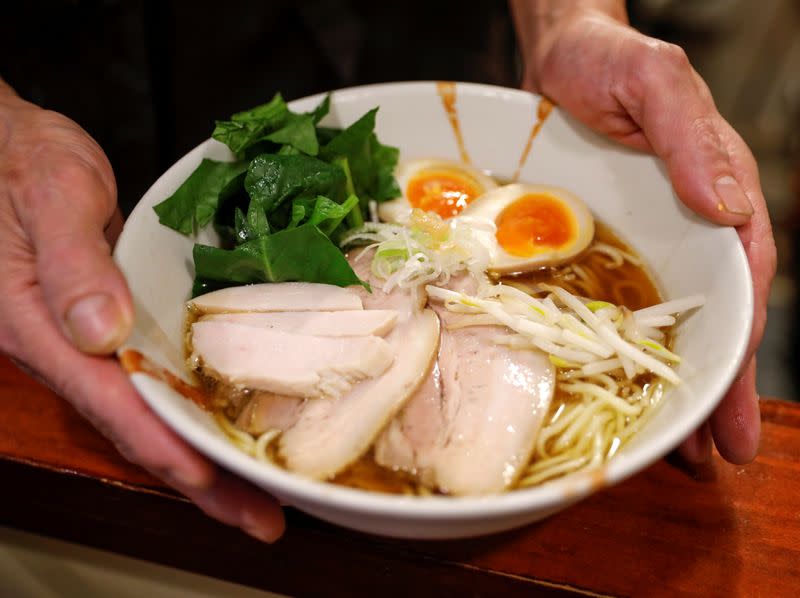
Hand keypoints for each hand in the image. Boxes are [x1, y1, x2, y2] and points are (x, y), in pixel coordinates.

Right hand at [0, 82, 284, 540]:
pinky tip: (235, 421)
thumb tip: (102, 331)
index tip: (214, 480)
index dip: (166, 446)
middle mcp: (67, 349)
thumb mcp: (48, 195)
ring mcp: (91, 342)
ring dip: (208, 452)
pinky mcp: (113, 326)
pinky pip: (157, 379)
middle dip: (204, 477)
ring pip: (153, 412)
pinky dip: (198, 407)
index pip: (112, 403)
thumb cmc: (20, 159)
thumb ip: (71, 262)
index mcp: (39, 328)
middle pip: (140, 427)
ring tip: (265, 488)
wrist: (7, 146)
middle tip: (265, 517)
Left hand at [510, 2, 776, 463]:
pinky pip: (620, 302)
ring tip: (682, 450)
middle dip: (717, 386)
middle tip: (719, 455)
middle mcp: (688, 224)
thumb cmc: (609, 60)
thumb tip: (725, 207)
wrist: (559, 56)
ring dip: (677, 384)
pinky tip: (623, 388)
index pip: (740, 279)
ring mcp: (648, 237)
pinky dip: (625, 350)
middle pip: (713, 316)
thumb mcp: (655, 81)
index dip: (738, 343)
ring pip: (671, 321)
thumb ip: (691, 138)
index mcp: (715, 193)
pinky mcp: (607, 241)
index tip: (730, 401)